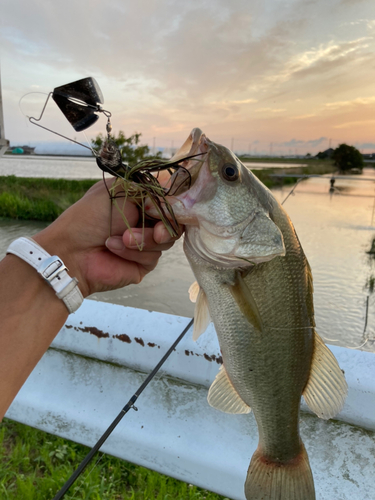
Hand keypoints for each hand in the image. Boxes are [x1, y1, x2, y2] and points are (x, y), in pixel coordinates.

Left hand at [33, 179, 182, 296]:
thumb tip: (174, 192)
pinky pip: (154, 256)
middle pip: (175, 221)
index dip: (174, 202)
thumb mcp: (121, 190)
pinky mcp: (144, 263)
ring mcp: (147, 242)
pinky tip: (114, 248)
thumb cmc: (90, 216)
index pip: (171, 199)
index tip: (164, 203)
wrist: (72, 250)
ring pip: (167, 240)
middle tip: (154, 229)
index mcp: (141, 200)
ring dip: (142, 238)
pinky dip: (134, 252)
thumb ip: (151, 188)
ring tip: (119, 238)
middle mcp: (147, 220)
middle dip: (163, 224)